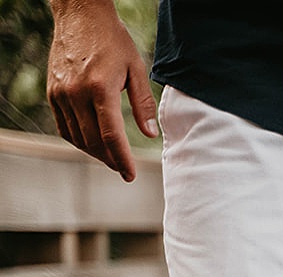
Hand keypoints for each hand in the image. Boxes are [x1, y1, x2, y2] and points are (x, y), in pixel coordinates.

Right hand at [47, 2, 157, 181]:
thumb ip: (143, 103)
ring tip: (111, 159)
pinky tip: (92, 143)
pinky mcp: (52, 92)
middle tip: (123, 169)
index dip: (122, 160)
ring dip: (94, 153)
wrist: (80, 16)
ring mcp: (61, 93)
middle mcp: (76, 93)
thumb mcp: (137, 69)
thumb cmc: (113, 40)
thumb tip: (150, 134)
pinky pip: (63, 126)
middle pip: (93, 141)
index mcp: (100, 88)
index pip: (111, 136)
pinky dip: (78, 139)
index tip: (130, 175)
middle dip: (110, 160)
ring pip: (76, 137)